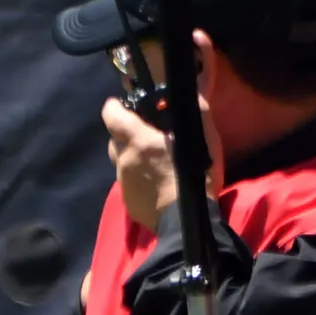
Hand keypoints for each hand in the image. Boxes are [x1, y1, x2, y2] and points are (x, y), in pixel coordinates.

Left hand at [101, 66, 222, 230]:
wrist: (186, 219)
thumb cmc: (196, 174)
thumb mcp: (204, 138)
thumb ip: (196, 112)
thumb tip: (191, 95)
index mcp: (138, 141)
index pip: (111, 116)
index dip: (113, 107)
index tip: (119, 103)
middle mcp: (125, 160)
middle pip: (114, 140)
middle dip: (125, 134)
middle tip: (143, 134)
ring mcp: (123, 182)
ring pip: (120, 162)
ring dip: (131, 157)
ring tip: (152, 160)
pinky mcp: (126, 200)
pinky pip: (127, 182)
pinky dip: (137, 177)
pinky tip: (154, 182)